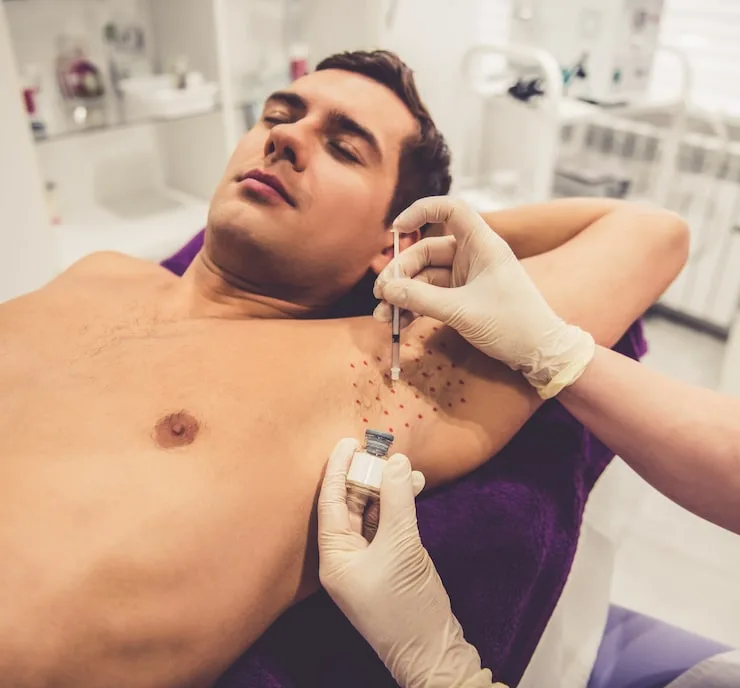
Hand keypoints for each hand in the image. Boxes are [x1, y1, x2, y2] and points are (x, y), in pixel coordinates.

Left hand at [318, 439, 500, 687]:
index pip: (331, 502)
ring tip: (404, 468)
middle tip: (380, 449)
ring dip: (385, 490)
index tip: (348, 441)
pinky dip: (396, 507)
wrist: (433, 651)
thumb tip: (395, 461)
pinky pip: (386, 526)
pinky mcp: (386, 564)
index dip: (338, 468)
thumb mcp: (401, 547)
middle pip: (349, 505)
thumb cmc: (408, 606)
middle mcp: (344, 557)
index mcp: (334, 557)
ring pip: (370, 513)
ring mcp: (365, 561)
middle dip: (365, 476)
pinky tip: (410, 489)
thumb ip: (396, 500)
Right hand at [373, 196, 594, 398]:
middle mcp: (473, 256)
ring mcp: (467, 278)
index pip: (451, 210)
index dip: (422, 211)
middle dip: (400, 273)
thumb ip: (421, 299)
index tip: (397, 229)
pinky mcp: (464, 298)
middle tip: (381, 296)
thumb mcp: (462, 311)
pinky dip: (415, 307)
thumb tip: (387, 289)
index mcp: (482, 245)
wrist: (540, 353)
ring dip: (403, 295)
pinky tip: (399, 324)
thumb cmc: (512, 325)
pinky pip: (431, 295)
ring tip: (383, 317)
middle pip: (426, 251)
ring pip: (425, 277)